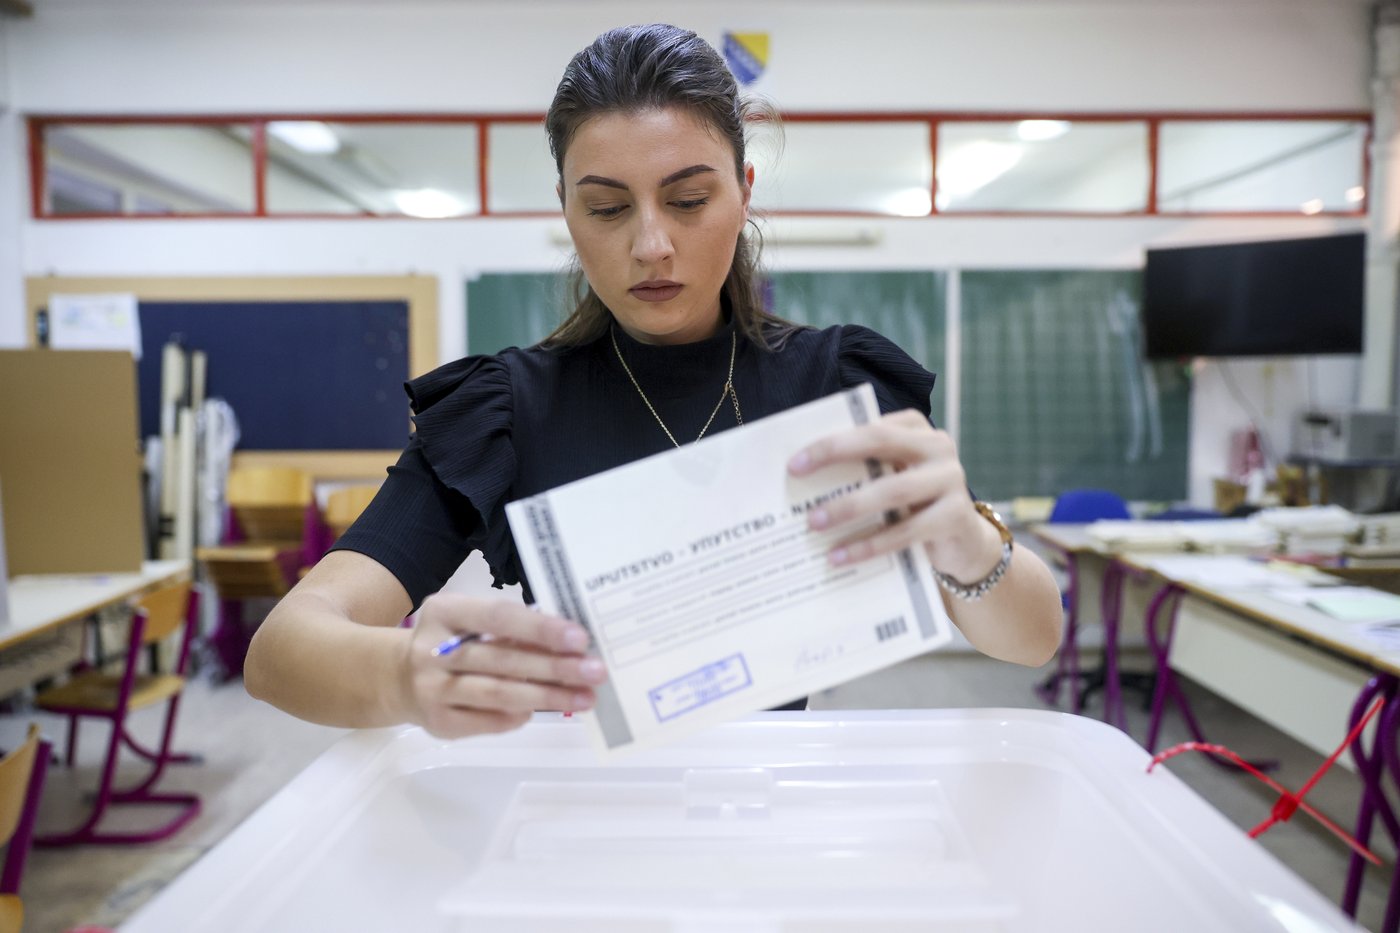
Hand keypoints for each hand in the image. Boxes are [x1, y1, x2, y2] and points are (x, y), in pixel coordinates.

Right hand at [405, 594, 607, 738]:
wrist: (398, 677)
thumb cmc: (452, 641)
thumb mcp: (471, 621)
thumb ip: (511, 628)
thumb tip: (571, 644)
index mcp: (445, 611)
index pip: (498, 617)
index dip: (540, 629)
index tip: (579, 639)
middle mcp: (432, 649)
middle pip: (503, 659)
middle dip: (555, 667)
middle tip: (595, 672)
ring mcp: (432, 689)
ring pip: (499, 693)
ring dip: (547, 696)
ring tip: (584, 698)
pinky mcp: (437, 722)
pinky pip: (488, 721)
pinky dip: (519, 716)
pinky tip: (541, 711)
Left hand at [787, 409, 1001, 582]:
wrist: (964, 542)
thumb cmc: (915, 504)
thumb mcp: (891, 479)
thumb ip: (863, 469)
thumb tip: (804, 479)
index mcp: (915, 429)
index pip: (868, 427)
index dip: (830, 442)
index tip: (794, 463)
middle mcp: (937, 447)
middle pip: (880, 442)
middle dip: (834, 456)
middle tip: (796, 478)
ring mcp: (951, 480)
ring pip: (892, 490)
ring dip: (848, 507)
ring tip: (814, 523)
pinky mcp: (956, 516)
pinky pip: (906, 531)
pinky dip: (869, 545)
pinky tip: (840, 557)